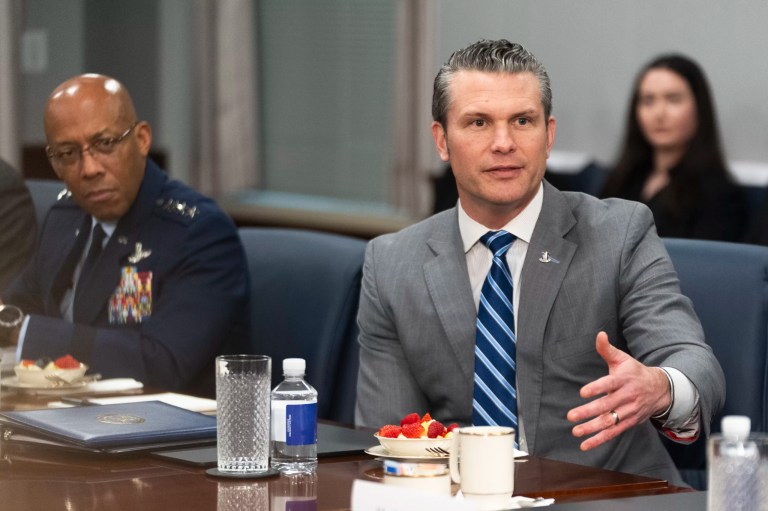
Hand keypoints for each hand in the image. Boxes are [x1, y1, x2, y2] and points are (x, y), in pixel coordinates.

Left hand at [566, 331, 670, 450]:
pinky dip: (600, 440)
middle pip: (606, 406)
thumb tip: (599, 334)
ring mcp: (628, 411)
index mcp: (623, 380)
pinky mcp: (629, 423)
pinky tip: (585, 444)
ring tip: (575, 431)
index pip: (609, 384)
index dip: (597, 388)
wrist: (660, 390)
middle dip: (588, 412)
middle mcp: (626, 397)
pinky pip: (613, 433)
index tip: (583, 392)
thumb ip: (607, 349)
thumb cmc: (634, 372)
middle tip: (571, 416)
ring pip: (609, 422)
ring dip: (592, 429)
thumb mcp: (623, 359)